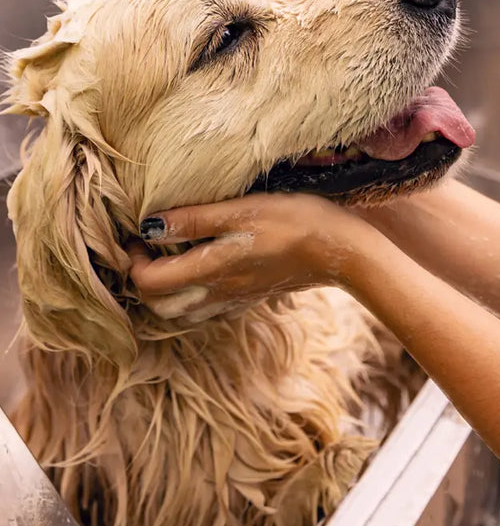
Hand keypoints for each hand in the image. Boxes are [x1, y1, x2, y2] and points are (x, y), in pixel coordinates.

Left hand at [127, 193, 369, 317]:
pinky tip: (200, 271)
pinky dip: (190, 298)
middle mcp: (217, 294)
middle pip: (159, 307)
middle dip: (143, 281)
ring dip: (164, 293)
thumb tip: (147, 225)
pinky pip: (207, 312)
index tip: (138, 234)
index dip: (133, 261)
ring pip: (181, 315)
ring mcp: (234, 300)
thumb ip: (192, 220)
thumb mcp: (240, 210)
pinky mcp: (250, 298)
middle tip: (147, 249)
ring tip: (168, 259)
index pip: (149, 283)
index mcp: (210, 271)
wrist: (339, 250)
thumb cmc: (293, 222)